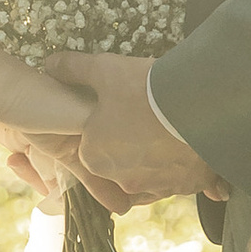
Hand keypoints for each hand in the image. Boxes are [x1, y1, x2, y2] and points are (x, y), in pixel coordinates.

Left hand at [43, 54, 224, 206]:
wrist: (199, 102)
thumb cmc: (144, 88)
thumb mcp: (104, 70)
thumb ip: (73, 69)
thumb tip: (51, 64)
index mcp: (95, 158)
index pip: (93, 147)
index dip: (105, 128)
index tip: (120, 112)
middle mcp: (123, 180)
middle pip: (122, 165)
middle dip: (131, 148)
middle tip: (146, 120)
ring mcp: (157, 187)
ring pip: (152, 176)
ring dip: (157, 162)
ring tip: (169, 134)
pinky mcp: (188, 186)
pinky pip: (182, 181)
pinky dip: (184, 169)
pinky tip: (190, 150)